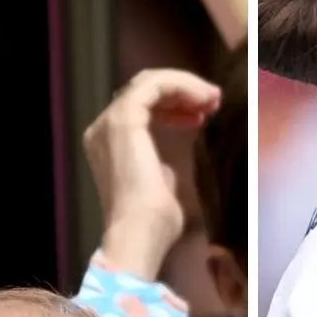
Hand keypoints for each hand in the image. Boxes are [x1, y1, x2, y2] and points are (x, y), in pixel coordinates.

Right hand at [83, 68, 222, 278]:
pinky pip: (154, 85)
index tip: (206, 113)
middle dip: (182, 91)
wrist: (140, 234)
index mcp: (110, 145)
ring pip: (150, 82)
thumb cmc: (155, 222)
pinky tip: (203, 99)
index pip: (142, 107)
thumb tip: (181, 148)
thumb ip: (165, 161)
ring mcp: (109, 123)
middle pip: (145, 90)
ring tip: (213, 99)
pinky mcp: (123, 119)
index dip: (176, 103)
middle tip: (214, 100)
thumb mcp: (164, 183)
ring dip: (185, 85)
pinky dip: (181, 85)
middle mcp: (102, 130)